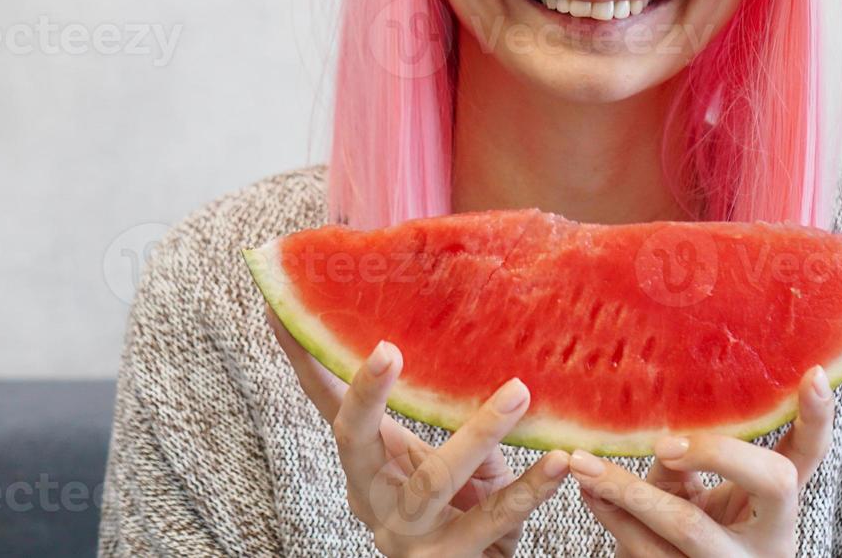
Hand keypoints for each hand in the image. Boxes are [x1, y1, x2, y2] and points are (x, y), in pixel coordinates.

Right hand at [266, 308, 569, 556]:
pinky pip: (495, 518)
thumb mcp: (436, 458)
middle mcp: (373, 499)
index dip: (305, 359)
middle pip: (353, 440)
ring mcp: (409, 533)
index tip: (282, 307)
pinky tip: (559, 462)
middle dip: (366, 394)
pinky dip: (530, 488)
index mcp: (363, 466)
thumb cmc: (454, 512)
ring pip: (435, 479)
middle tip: (385, 348)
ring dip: (481, 431)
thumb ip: (439, 413)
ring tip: (519, 391)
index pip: (326, 403)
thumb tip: (455, 334)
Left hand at [568, 366, 835, 556]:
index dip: (817, 418)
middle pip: (772, 481)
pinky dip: (613, 517)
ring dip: (629, 490)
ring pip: (689, 525)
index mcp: (778, 506)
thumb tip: (657, 434)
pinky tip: (590, 493)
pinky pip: (649, 550)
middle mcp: (771, 539)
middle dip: (717, 451)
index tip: (815, 373)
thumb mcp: (695, 492)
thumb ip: (686, 461)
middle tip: (665, 441)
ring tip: (584, 464)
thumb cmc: (686, 526)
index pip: (808, 455)